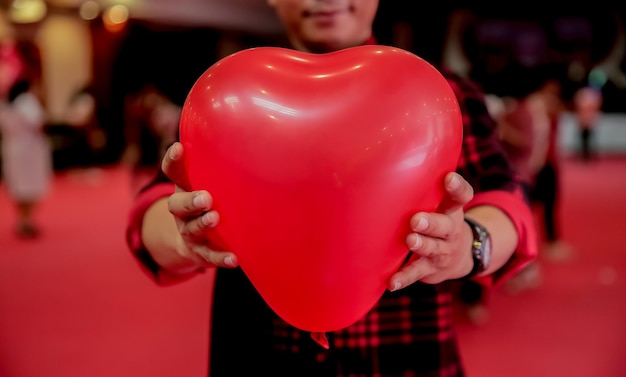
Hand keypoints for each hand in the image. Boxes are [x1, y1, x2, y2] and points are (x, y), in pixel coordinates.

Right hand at [162, 142, 237, 267]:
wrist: (195, 243)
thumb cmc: (209, 202)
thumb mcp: (209, 183)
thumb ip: (221, 167)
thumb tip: (254, 139)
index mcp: (184, 188)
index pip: (173, 172)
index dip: (173, 161)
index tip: (179, 148)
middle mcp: (181, 211)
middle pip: (177, 205)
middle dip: (190, 201)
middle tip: (205, 197)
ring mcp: (189, 231)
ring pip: (192, 228)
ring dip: (203, 223)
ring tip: (214, 218)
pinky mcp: (200, 252)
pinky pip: (209, 255)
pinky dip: (221, 257)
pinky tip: (234, 258)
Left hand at [388, 172, 473, 290]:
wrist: (459, 256)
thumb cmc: (440, 219)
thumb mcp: (441, 202)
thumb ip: (426, 184)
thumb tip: (392, 151)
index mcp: (452, 210)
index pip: (461, 196)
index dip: (456, 187)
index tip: (448, 178)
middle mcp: (450, 231)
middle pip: (445, 226)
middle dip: (432, 223)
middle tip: (417, 219)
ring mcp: (441, 251)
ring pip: (432, 249)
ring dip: (421, 245)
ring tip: (410, 240)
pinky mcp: (429, 269)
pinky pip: (416, 274)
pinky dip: (403, 279)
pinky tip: (391, 283)